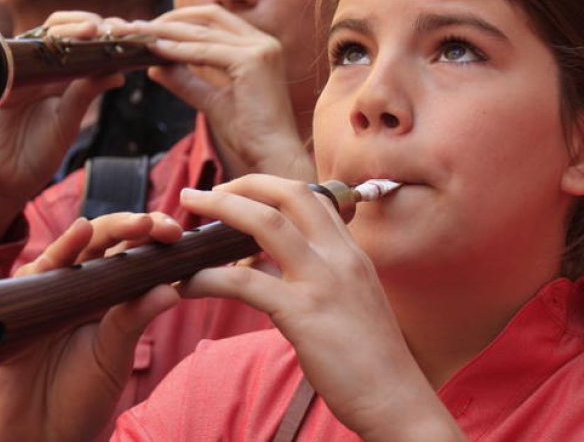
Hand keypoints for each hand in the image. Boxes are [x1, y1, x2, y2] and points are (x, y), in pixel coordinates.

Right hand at [0, 13, 127, 246]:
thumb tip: (119, 73)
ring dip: (69, 28)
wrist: (0, 180)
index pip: (83, 44)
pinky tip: (59, 45)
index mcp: (59, 77)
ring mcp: (17, 70)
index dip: (106, 36)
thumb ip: (85, 95)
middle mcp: (38, 68)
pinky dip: (38, 45)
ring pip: (42, 34)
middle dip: (91, 23)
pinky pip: (17, 53)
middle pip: (63, 29)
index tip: (131, 36)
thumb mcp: (66, 123)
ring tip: (94, 30)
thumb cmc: (34, 153)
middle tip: (116, 28)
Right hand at [0, 217, 179, 441]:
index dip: (154, 242)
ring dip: (109, 229)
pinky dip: (62, 248)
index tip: (182, 237)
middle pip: (107, 241)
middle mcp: (78, 285)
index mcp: (106, 296)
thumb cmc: (75, 397)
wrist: (34, 433)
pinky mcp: (22, 299)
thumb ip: (134, 319)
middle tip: (165, 226)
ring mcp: (49, 289)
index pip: (131, 255)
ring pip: (78, 245)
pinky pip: (42, 268)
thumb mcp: (113, 355)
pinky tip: (81, 233)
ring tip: (140, 223)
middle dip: (137, 228)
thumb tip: (173, 288)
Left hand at [123, 5, 314, 181]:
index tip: (152, 28)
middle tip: (138, 27)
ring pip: (204, 32)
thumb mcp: (212, 101)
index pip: (216, 20)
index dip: (182, 20)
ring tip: (139, 36)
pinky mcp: (253, 62)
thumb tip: (155, 67)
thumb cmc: (249, 134)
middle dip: (171, 19)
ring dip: (168, 32)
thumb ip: (186, 81)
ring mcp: (260, 49)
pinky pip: (206, 52)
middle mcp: (263, 41)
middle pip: (209, 17)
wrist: (273, 156)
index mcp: (259, 46)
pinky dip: (179, 50)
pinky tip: (156, 51)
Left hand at [176, 175, 462, 440]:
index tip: (240, 192)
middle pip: (289, 194)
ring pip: (265, 223)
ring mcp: (322, 281)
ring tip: (188, 214)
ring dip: (220, 209)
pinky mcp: (303, 313)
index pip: (312, 196)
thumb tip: (274, 266)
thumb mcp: (352, 300)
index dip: (271, 186)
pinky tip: (189, 285)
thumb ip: (319, 276)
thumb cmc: (371, 360)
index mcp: (351, 253)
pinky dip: (209, 277)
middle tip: (205, 194)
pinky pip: (244, 282)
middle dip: (242, 184)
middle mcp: (340, 257)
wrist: (396, 399)